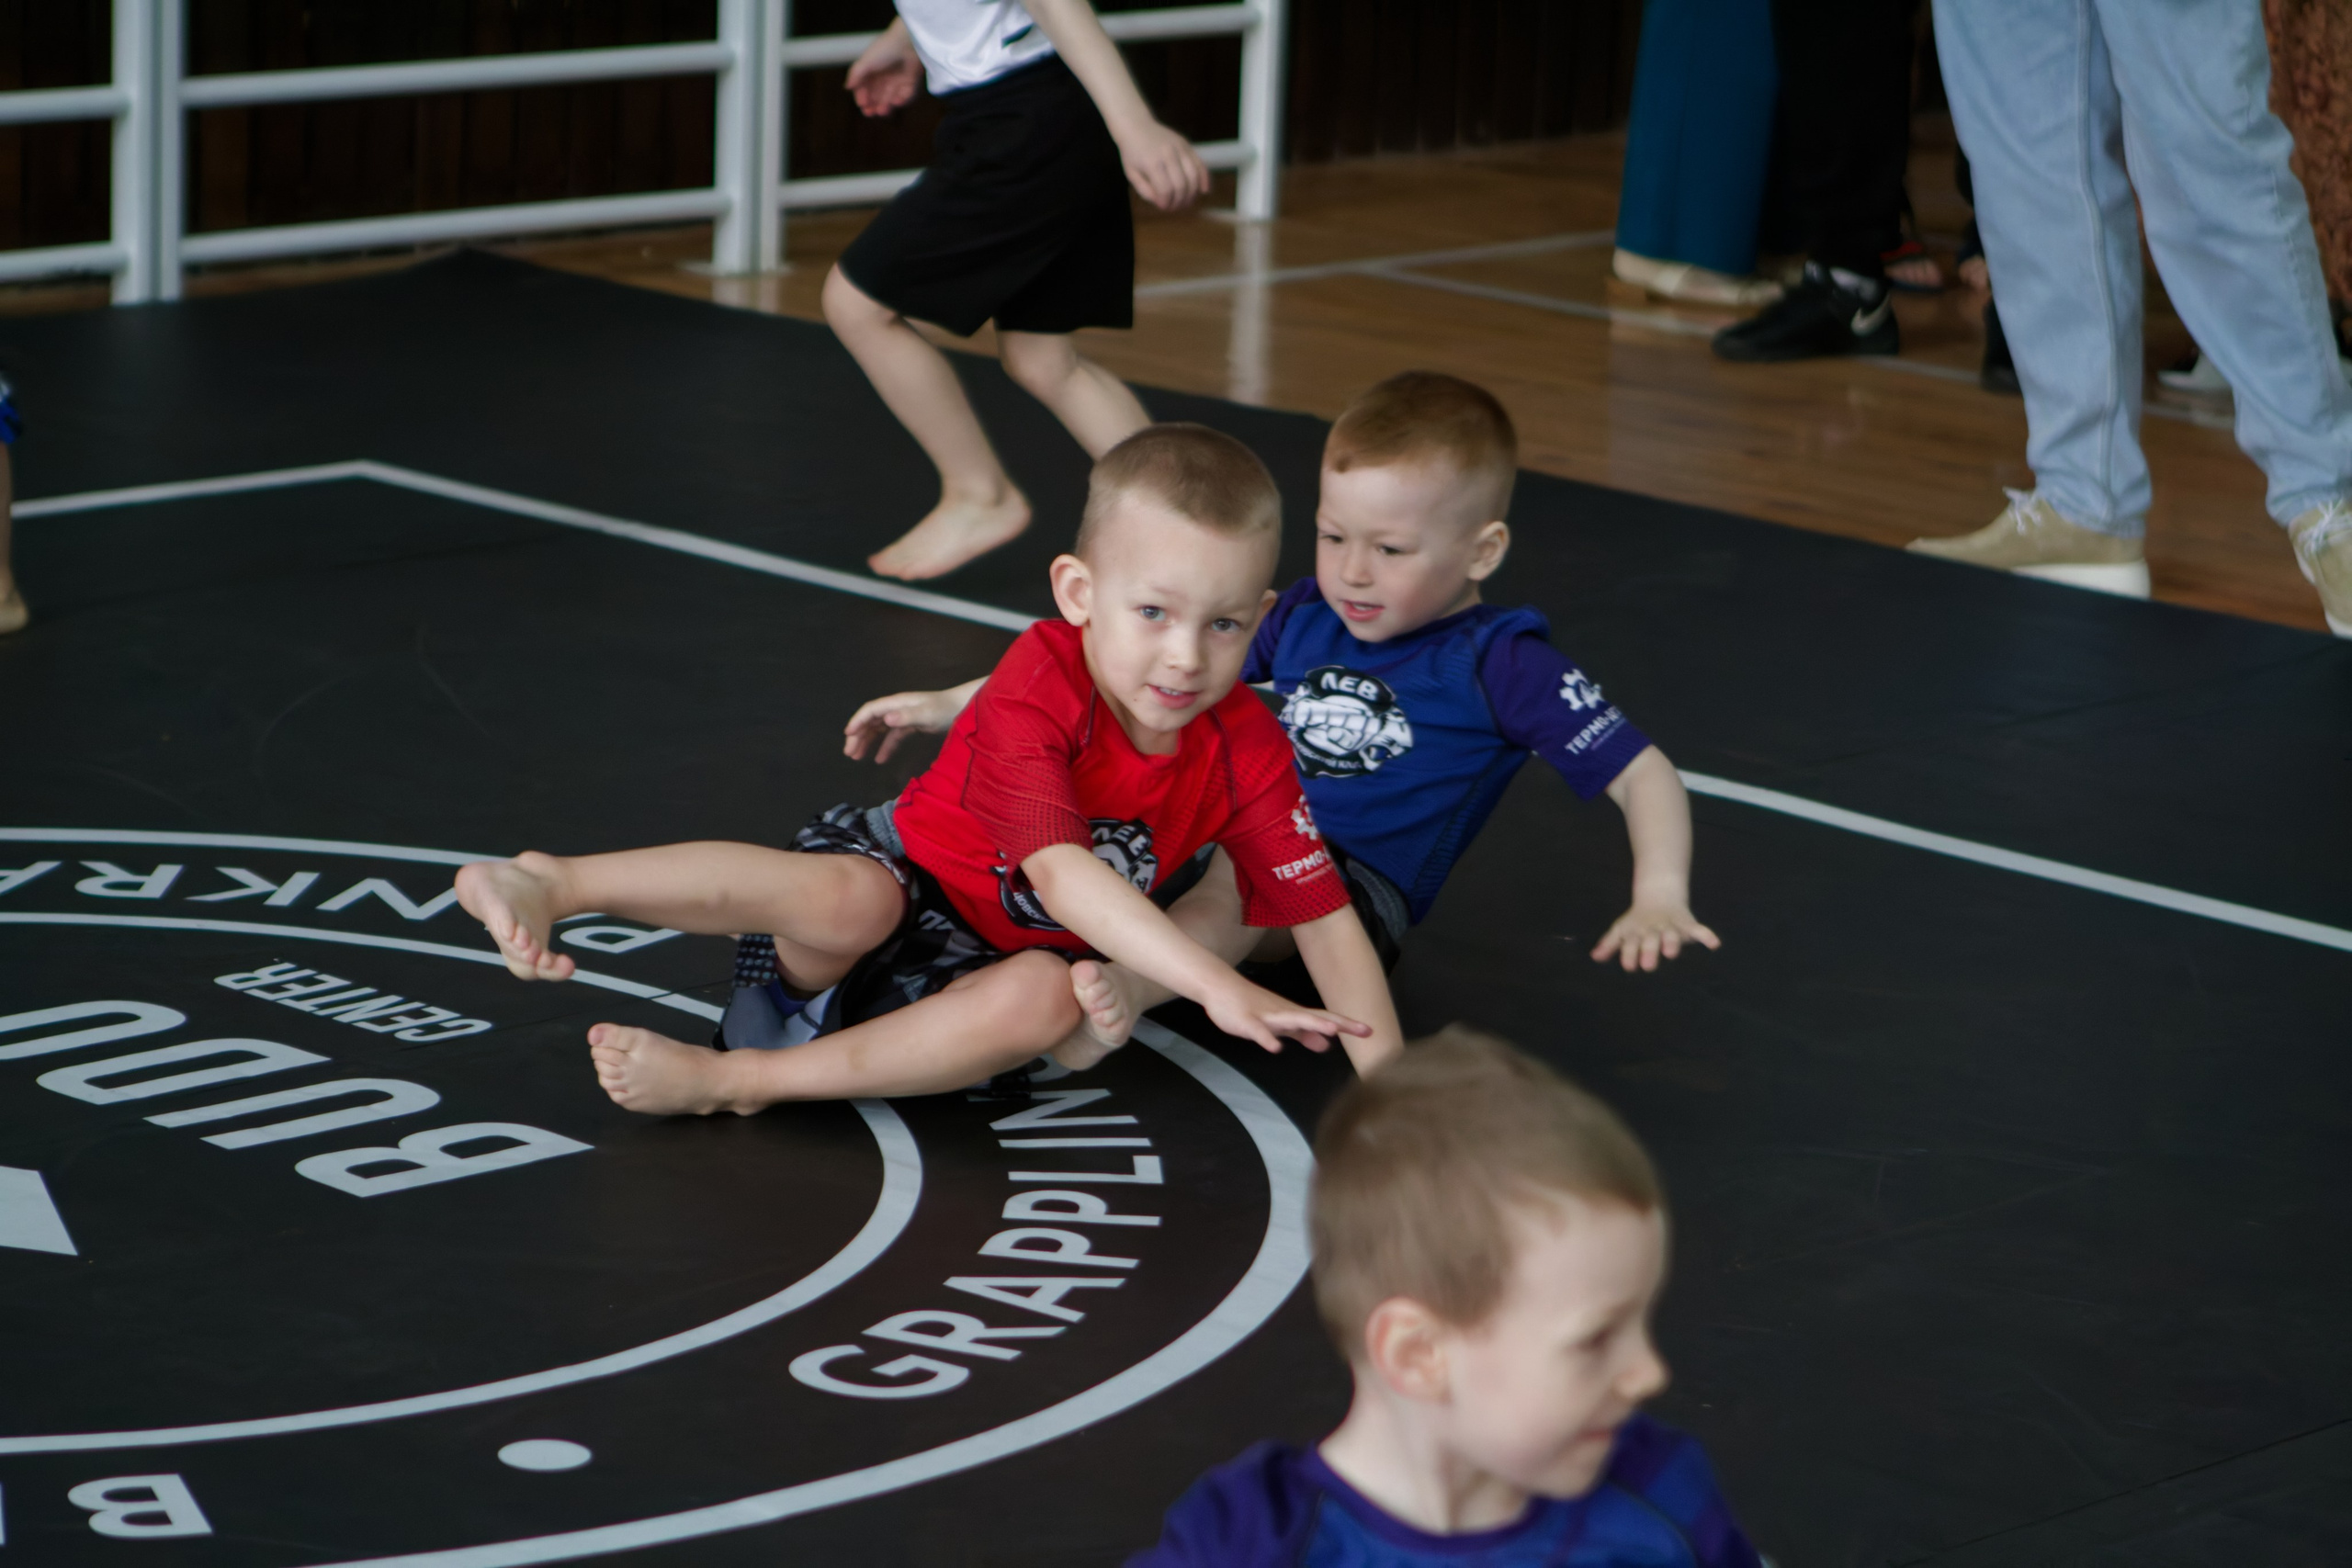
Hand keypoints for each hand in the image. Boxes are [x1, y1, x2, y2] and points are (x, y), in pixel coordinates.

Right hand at [843, 689, 962, 762]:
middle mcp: (897, 708)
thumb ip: (906, 717)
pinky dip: (885, 747)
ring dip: (867, 742)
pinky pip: (893, 737)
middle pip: (871, 720)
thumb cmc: (946, 709)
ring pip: (879, 729)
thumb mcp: (927, 714)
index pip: (871, 710)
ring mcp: (904, 717)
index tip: (848, 736)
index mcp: (897, 703)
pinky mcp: (912, 726)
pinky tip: (879, 760)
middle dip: (858, 735)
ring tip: (857, 757)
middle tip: (849, 753)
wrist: (965, 708)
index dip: (858, 721)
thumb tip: (885, 719)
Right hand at [846, 26, 921, 117]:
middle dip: (873, 105)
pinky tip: (896, 102)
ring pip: (890, 97)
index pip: (864, 87)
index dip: (862, 97)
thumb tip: (847, 87)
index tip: (861, 104)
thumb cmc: (884, 49)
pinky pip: (905, 94)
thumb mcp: (866, 62)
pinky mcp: (910, 81)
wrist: (907, 42)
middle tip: (870, 113)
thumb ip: (856, 74)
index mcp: (872, 70)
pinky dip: (901, 99)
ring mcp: (897, 79)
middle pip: (877, 95)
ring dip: (886, 105)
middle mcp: (884, 75)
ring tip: (882, 111)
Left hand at [1112, 118, 1209, 211]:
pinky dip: (1204, 178)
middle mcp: (1168, 155)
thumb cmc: (1131, 152)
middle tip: (1175, 207)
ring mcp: (1179, 148)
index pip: (1165, 190)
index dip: (1166, 203)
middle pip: (1180, 185)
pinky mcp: (1186, 145)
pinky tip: (1204, 190)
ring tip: (1186, 202)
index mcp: (1152, 163)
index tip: (1164, 207)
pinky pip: (1199, 163)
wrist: (1136, 125)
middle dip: (1179, 201)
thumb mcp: (1131, 173)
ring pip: (1193, 176)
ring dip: (1191, 194)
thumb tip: (1162, 203)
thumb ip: (1145, 191)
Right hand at [1201, 976, 1370, 1054]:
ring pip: (1291, 1019)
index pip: (1325, 1019)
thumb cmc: (1251, 1006)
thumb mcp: (1281, 1024)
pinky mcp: (1246, 1021)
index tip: (1370, 1031)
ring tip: (1330, 1030)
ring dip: (1311, 1024)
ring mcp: (1266, 1015)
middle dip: (1339, 1023)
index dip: (1347, 1025)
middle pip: (1316, 1017)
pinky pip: (1258, 1031)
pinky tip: (1276, 1048)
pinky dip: (1267, 1039)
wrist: (1220, 988)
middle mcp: (1285, 1012)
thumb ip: (1302, 1034)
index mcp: (1294, 1015)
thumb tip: (1326, 1044)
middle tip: (1364, 1029)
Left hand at [1590, 897, 1719, 972]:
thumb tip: (1594, 957)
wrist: (1659, 895)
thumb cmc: (1638, 920)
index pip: (1630, 944)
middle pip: (1650, 941)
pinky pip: (1698, 929)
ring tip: (1671, 953)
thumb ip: (1610, 944)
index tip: (1629, 966)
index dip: (1629, 954)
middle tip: (1647, 965)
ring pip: (1671, 935)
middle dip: (1649, 951)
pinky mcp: (1686, 923)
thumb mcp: (1622, 929)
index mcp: (1636, 932)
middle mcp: (1653, 930)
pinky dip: (1706, 935)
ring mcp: (1670, 926)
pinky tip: (1714, 944)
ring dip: (1671, 943)